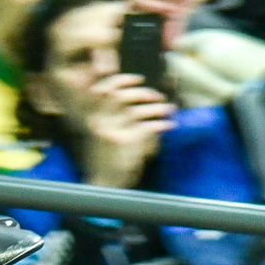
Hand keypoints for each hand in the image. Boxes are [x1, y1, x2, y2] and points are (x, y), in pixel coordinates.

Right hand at [79, 73, 175, 188]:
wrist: (103, 184)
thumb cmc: (106, 159)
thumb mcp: (105, 134)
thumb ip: (116, 117)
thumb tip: (140, 99)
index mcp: (94, 118)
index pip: (104, 89)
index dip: (122, 80)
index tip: (139, 79)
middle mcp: (100, 122)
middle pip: (121, 96)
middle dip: (144, 93)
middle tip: (158, 97)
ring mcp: (112, 132)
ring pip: (136, 111)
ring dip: (157, 108)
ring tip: (169, 110)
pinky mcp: (125, 143)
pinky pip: (147, 127)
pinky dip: (161, 125)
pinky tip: (169, 126)